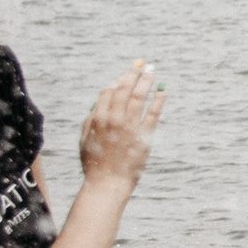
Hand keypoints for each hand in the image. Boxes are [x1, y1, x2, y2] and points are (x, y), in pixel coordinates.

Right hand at [77, 60, 166, 188]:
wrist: (107, 182)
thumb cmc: (94, 163)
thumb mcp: (84, 140)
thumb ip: (89, 121)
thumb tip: (97, 104)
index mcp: (98, 118)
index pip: (108, 92)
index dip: (117, 82)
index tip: (124, 77)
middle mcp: (114, 119)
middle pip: (124, 90)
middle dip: (133, 74)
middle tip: (141, 64)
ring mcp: (130, 127)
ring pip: (138, 97)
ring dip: (146, 82)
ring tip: (152, 72)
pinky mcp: (143, 136)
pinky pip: (153, 113)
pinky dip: (158, 100)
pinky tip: (162, 90)